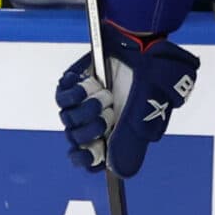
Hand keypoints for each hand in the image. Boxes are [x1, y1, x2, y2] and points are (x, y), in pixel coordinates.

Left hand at [58, 23, 200, 178]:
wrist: (145, 43)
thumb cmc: (153, 77)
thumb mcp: (148, 110)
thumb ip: (131, 141)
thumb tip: (119, 172)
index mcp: (118, 132)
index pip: (93, 158)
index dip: (88, 160)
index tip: (91, 153)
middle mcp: (99, 120)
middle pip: (78, 141)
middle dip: (90, 131)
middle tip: (109, 114)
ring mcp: (85, 102)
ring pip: (68, 120)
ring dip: (85, 110)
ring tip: (104, 95)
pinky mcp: (74, 84)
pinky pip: (62, 98)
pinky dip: (73, 94)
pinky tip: (90, 85)